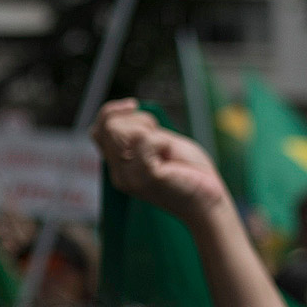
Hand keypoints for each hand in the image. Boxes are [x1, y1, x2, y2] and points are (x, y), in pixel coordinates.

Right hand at [93, 99, 231, 225]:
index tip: (133, 105)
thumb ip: (140, 134)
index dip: (110, 112)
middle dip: (137, 120)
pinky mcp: (145, 177)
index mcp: (120, 166)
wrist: (209, 202)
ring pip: (125, 132)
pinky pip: (144, 141)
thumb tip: (125, 112)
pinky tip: (170, 156)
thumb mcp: (161, 144)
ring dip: (151, 130)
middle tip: (161, 138)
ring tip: (166, 149)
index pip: (97, 131)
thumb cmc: (190, 173)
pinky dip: (162, 141)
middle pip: (109, 127)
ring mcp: (129, 177)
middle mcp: (119, 174)